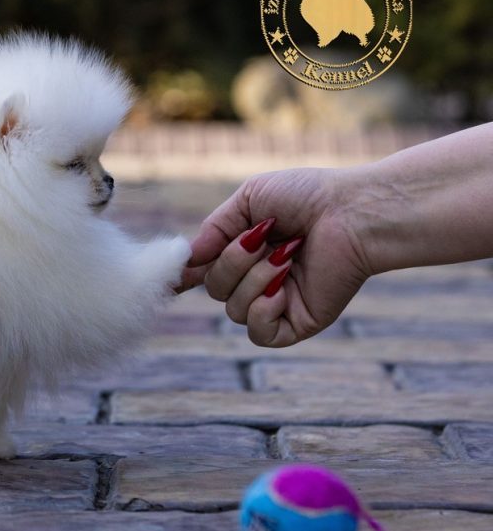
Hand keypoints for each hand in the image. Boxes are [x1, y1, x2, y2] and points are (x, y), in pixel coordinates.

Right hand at [181, 167, 372, 346]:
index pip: (205, 272)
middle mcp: (258, 279)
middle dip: (231, 263)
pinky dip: (262, 311)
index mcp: (245, 252)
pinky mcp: (297, 323)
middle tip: (262, 239)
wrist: (355, 211)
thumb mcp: (249, 199)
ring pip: (234, 311)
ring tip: (286, 256)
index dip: (186, 276)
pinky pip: (260, 334)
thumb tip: (187, 261)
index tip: (176, 273)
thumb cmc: (308, 197)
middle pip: (215, 290)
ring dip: (253, 280)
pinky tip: (281, 289)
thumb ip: (214, 229)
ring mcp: (277, 303)